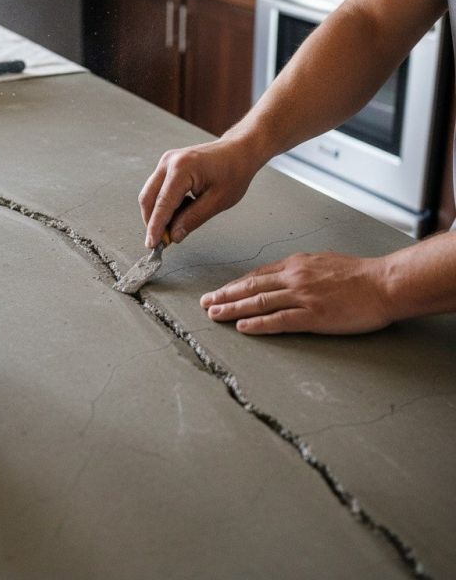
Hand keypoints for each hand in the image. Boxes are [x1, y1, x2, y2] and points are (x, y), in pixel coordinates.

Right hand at [138, 139, 258, 248]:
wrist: (238, 151)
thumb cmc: (234, 172)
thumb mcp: (218, 201)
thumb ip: (193, 219)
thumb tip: (174, 235)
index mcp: (182, 168)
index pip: (162, 203)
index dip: (155, 226)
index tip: (152, 244)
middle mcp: (169, 162)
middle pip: (148, 198)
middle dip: (152, 221)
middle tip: (163, 240)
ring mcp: (166, 162)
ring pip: (150, 194)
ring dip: (157, 213)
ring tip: (177, 224)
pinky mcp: (167, 165)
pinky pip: (157, 188)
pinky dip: (163, 204)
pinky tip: (180, 210)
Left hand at [201, 252, 392, 334]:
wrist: (384, 283)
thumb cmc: (359, 274)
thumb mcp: (322, 262)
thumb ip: (300, 270)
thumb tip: (283, 278)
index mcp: (295, 265)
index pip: (256, 276)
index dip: (234, 285)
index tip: (219, 292)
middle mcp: (294, 277)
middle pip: (250, 287)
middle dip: (224, 295)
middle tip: (205, 303)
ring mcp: (302, 296)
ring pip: (259, 302)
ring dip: (233, 309)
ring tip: (214, 315)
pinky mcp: (314, 315)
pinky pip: (279, 320)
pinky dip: (258, 324)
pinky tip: (242, 327)